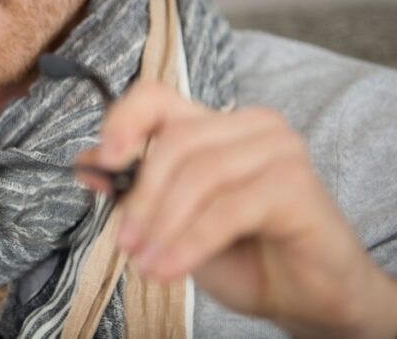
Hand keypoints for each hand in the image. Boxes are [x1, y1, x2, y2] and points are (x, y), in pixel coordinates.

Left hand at [79, 82, 396, 338]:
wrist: (310, 299)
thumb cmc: (243, 254)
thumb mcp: (173, 221)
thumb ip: (135, 188)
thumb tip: (86, 164)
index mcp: (217, 123)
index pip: (157, 97)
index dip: (123, 120)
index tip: (105, 159)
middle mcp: (251, 125)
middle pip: (175, 141)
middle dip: (142, 197)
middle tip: (126, 242)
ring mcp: (279, 149)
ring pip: (199, 175)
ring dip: (163, 224)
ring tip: (145, 262)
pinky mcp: (296, 185)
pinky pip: (227, 209)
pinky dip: (190, 242)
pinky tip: (170, 268)